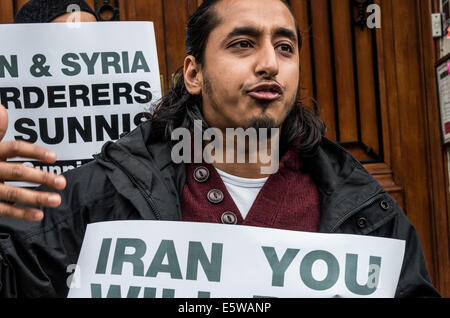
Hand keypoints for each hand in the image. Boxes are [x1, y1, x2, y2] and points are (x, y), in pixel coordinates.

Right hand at [0, 105, 65, 220]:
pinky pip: (4, 210)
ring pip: (13, 193)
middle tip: (61, 182)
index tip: (53, 157)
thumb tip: (2, 109)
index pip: (14, 149)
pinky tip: (38, 214)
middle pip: (17, 172)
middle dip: (41, 177)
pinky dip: (21, 213)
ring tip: (56, 199)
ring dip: (36, 197)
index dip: (34, 152)